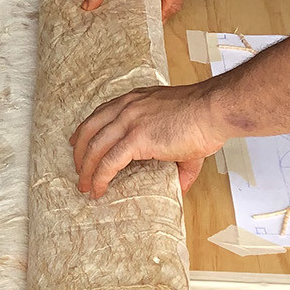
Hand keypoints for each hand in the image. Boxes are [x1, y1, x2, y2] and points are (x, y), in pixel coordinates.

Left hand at [71, 82, 217, 197]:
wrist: (212, 111)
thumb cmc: (202, 118)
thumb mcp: (179, 129)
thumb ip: (177, 159)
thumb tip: (179, 186)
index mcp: (135, 101)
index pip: (100, 114)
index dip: (86, 130)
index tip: (78, 143)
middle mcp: (127, 108)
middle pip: (90, 129)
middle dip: (79, 152)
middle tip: (78, 170)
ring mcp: (129, 122)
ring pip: (95, 147)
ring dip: (86, 169)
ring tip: (85, 186)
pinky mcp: (137, 139)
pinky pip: (109, 161)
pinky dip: (100, 177)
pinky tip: (98, 188)